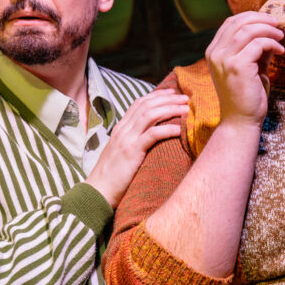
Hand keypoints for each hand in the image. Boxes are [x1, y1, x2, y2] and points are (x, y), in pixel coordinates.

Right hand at [85, 89, 188, 206]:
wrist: (98, 191)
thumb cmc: (112, 176)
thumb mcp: (122, 153)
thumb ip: (133, 141)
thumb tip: (152, 137)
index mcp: (120, 128)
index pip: (139, 103)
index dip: (157, 95)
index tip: (173, 93)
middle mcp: (123, 130)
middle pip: (147, 105)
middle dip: (168, 99)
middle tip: (185, 98)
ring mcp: (126, 139)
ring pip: (150, 115)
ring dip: (170, 109)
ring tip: (186, 109)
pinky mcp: (131, 151)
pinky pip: (152, 135)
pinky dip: (166, 129)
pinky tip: (178, 129)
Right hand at [205, 11, 284, 125]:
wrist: (241, 120)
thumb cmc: (246, 96)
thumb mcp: (250, 67)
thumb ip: (255, 48)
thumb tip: (270, 30)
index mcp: (214, 52)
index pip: (230, 23)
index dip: (250, 16)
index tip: (268, 19)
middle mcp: (215, 53)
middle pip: (238, 22)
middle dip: (261, 18)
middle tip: (278, 23)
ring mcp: (224, 60)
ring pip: (248, 30)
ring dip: (268, 29)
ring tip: (281, 36)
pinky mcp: (237, 66)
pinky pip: (258, 44)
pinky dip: (272, 43)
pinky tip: (280, 51)